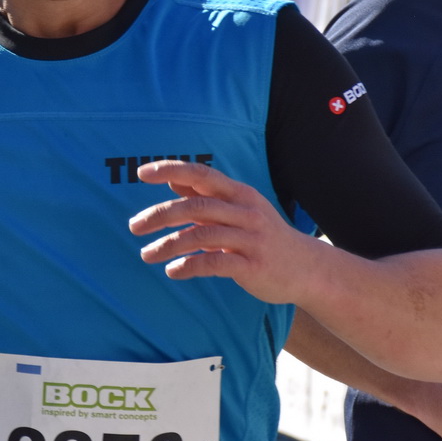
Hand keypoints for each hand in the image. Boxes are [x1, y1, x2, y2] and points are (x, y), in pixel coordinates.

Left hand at [128, 159, 320, 304]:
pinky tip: (173, 271)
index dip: (172, 169)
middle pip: (197, 205)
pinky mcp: (253, 266)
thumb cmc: (263, 236)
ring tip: (147, 255)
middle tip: (134, 226)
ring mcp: (251, 239)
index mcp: (239, 194)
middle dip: (161, 214)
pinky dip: (190, 266)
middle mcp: (246, 212)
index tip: (142, 172)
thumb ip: (205, 196)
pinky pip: (215, 263)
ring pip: (202, 235)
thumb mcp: (238, 210)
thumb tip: (172, 180)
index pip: (202, 174)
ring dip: (169, 244)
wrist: (308, 269)